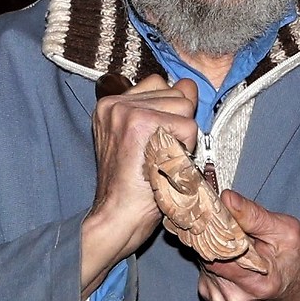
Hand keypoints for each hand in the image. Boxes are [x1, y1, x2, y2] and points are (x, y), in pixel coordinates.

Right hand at [80, 74, 200, 296]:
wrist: (117, 217)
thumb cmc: (135, 186)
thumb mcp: (144, 140)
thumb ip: (163, 109)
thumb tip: (188, 84)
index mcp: (110, 105)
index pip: (161, 83)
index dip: (170, 113)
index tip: (155, 141)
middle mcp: (114, 104)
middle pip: (176, 93)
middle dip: (178, 124)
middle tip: (156, 154)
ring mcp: (126, 112)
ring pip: (185, 108)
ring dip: (182, 137)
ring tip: (159, 159)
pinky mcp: (140, 124)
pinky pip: (188, 126)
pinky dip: (185, 149)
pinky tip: (163, 164)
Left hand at [195, 192, 299, 300]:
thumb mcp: (287, 232)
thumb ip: (254, 216)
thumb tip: (226, 198)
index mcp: (256, 283)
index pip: (215, 253)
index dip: (211, 229)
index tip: (215, 212)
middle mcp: (236, 298)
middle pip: (205, 258)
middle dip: (214, 238)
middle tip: (229, 225)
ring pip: (203, 265)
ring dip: (214, 251)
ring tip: (237, 244)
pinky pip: (205, 275)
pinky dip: (214, 263)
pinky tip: (232, 259)